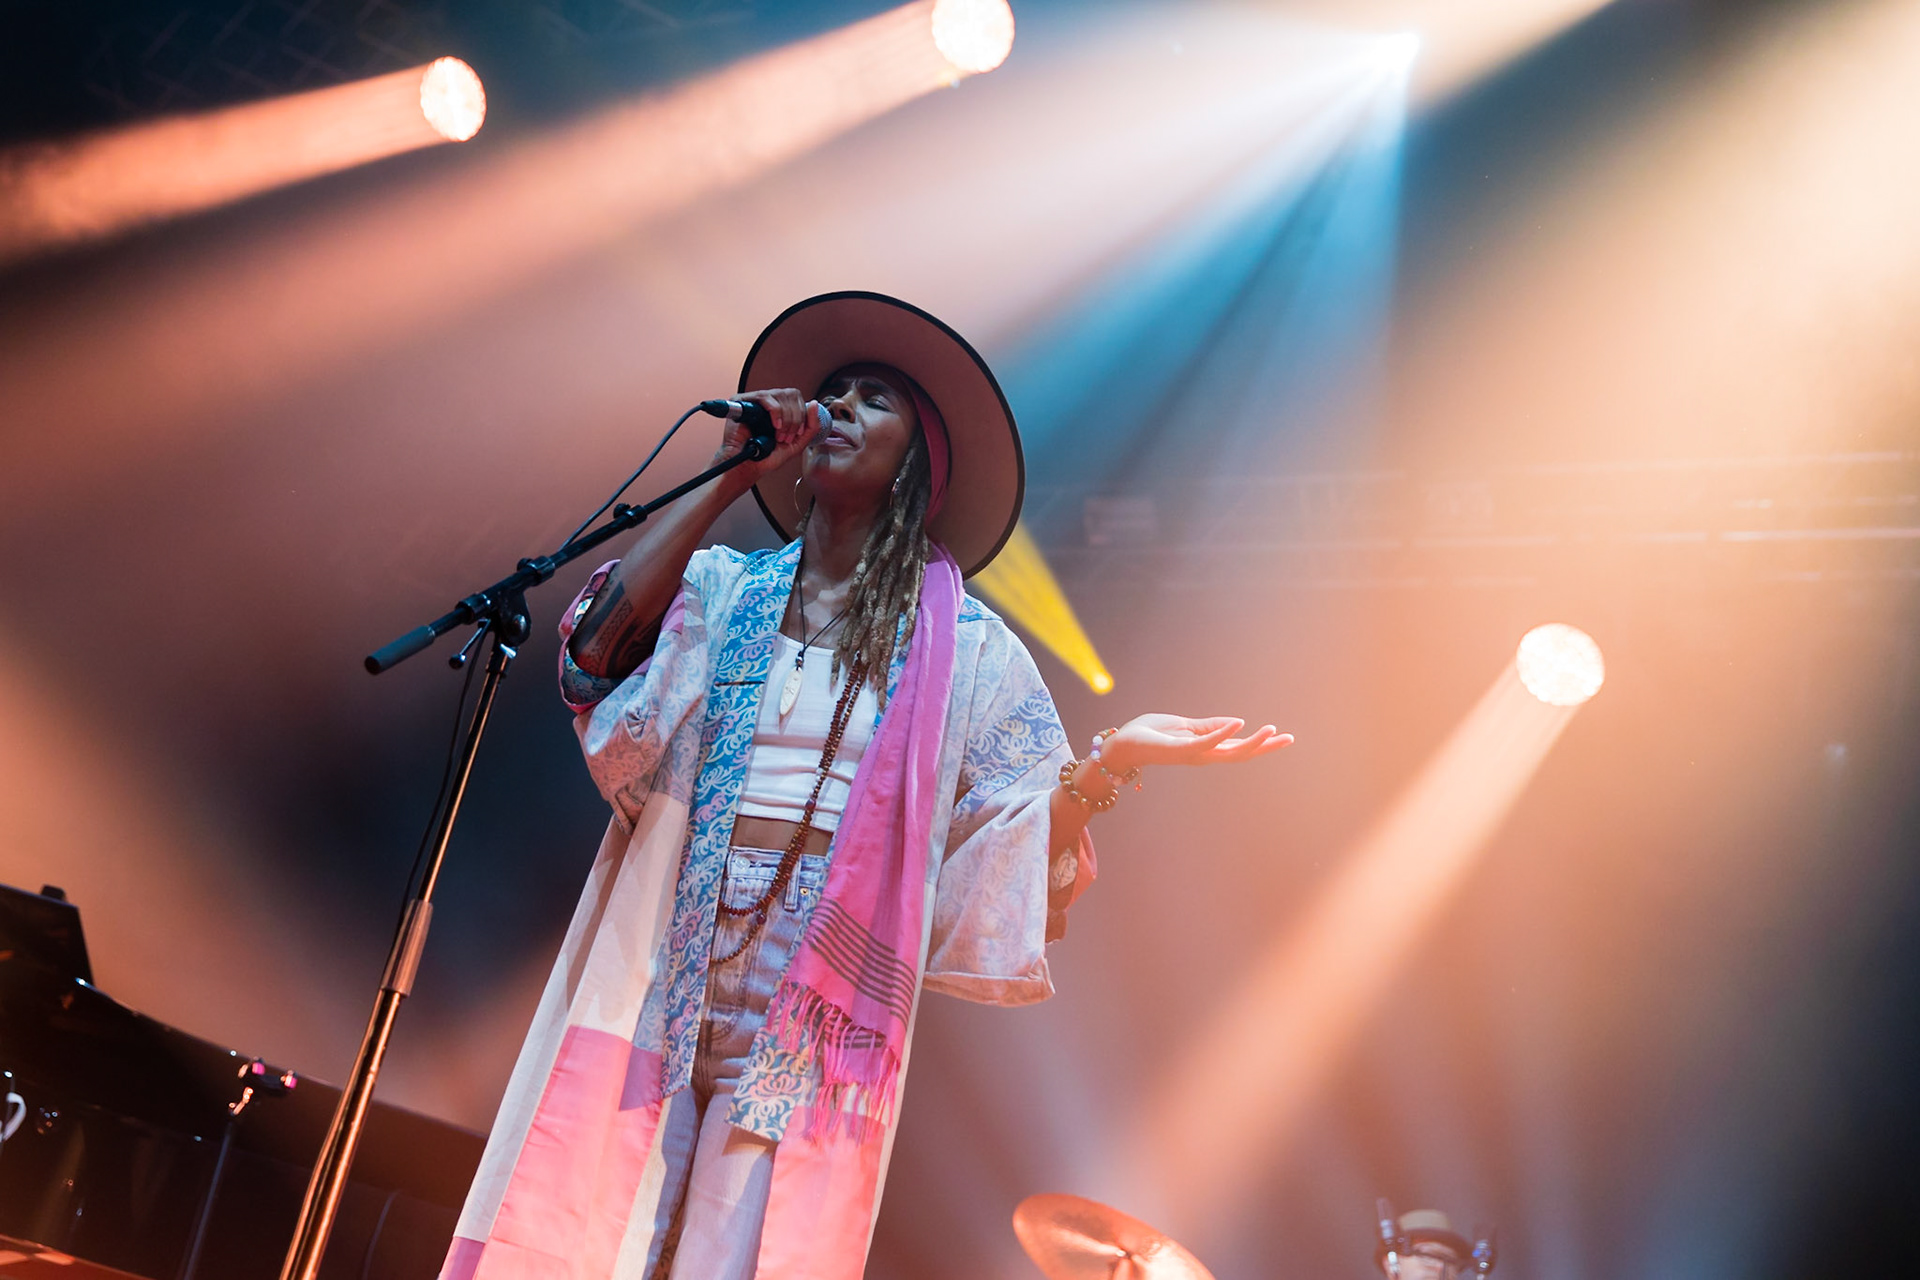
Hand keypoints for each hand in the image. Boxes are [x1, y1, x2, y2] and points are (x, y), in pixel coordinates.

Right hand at [713, 387, 821, 489]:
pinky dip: (775, 412)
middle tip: (787, 436)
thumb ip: (811, 425)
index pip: (797, 397)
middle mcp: (768, 402)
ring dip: (786, 419)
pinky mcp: (742, 401)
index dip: (803, 414)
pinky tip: (774, 426)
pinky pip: (765, 397)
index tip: (798, 433)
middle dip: (795, 418)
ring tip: (779, 435)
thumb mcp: (798, 443)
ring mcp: (755, 400)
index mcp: (780, 409)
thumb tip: (815, 403)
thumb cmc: (766, 457)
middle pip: (792, 394)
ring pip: (781, 395)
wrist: (748, 465)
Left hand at [1097, 714, 1290, 775]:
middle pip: (1241, 754)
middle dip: (1265, 748)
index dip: (1260, 742)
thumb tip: (1237, 723)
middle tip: (1290, 739)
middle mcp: (1202, 755)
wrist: (1122, 744)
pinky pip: (1206, 741)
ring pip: (1229, 751)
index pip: (1238, 747)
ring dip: (1252, 741)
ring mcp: (1193, 754)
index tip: (1281, 735)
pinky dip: (1222, 733)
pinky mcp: (1180, 749)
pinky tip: (1239, 724)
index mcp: (1204, 748)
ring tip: (1272, 730)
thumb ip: (1209, 726)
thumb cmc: (1149, 734)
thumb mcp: (1184, 725)